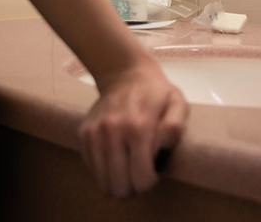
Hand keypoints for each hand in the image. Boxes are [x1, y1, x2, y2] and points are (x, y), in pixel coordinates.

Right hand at [77, 62, 188, 196]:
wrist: (125, 73)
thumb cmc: (156, 93)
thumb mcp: (177, 104)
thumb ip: (175, 127)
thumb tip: (162, 146)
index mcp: (139, 127)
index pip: (141, 179)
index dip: (150, 181)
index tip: (153, 171)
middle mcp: (112, 131)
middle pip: (120, 186)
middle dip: (133, 186)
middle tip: (140, 172)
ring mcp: (94, 133)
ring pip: (103, 182)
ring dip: (117, 181)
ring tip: (127, 168)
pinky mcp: (83, 134)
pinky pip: (91, 169)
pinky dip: (103, 170)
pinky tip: (115, 158)